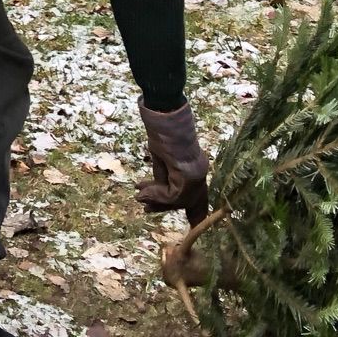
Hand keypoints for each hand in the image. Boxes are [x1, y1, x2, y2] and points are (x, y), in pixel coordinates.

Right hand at [137, 99, 211, 221]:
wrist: (165, 120)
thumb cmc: (162, 133)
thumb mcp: (161, 159)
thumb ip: (162, 177)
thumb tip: (153, 192)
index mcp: (195, 166)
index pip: (193, 193)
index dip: (185, 207)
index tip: (176, 215)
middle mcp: (199, 172)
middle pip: (185, 199)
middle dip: (164, 206)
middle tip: (147, 209)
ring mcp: (196, 175)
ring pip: (179, 199)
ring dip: (157, 200)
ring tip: (138, 197)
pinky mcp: (189, 177)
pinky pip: (173, 194)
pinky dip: (157, 195)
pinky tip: (142, 190)